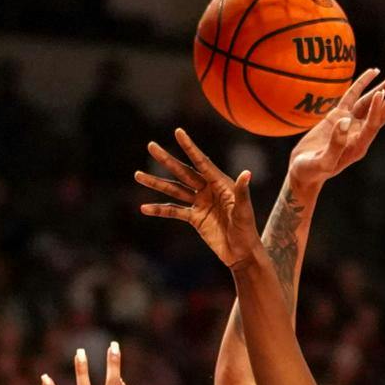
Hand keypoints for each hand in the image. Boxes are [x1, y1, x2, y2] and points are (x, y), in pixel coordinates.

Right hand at [136, 129, 259, 267]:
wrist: (241, 252)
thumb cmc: (247, 229)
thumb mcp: (244, 210)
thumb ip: (242, 192)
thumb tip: (247, 173)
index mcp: (220, 183)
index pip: (201, 162)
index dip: (190, 147)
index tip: (178, 132)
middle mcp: (208, 189)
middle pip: (183, 171)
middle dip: (167, 160)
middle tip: (151, 146)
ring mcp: (200, 203)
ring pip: (174, 189)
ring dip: (156, 182)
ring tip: (137, 175)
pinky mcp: (194, 217)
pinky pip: (174, 211)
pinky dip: (159, 210)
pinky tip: (144, 208)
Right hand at [287, 69, 384, 188]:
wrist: (303, 171)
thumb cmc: (311, 171)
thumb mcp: (322, 163)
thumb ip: (335, 144)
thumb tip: (345, 121)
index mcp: (358, 146)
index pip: (372, 124)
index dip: (377, 109)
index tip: (380, 93)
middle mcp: (358, 134)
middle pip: (378, 113)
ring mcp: (349, 124)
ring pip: (367, 103)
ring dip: (380, 91)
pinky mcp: (338, 116)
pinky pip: (352, 97)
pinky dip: (362, 85)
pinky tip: (371, 74)